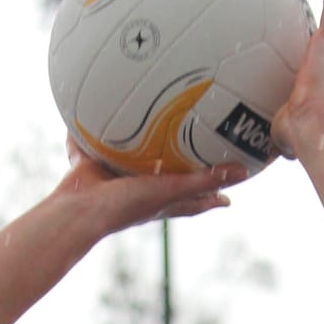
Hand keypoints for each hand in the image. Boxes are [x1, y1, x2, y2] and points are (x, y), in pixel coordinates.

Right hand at [49, 138, 243, 233]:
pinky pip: (93, 146)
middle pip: (165, 180)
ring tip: (147, 127)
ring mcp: (114, 179)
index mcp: (159, 200)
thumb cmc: (125, 205)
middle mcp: (139, 191)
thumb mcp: (171, 189)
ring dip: (138, 149)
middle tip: (193, 154)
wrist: (80, 209)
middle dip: (178, 169)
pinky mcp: (91, 168)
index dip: (210, 193)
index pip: (192, 198)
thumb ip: (204, 179)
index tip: (227, 192)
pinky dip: (90, 135)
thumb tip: (243, 172)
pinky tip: (92, 113)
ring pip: (131, 162)